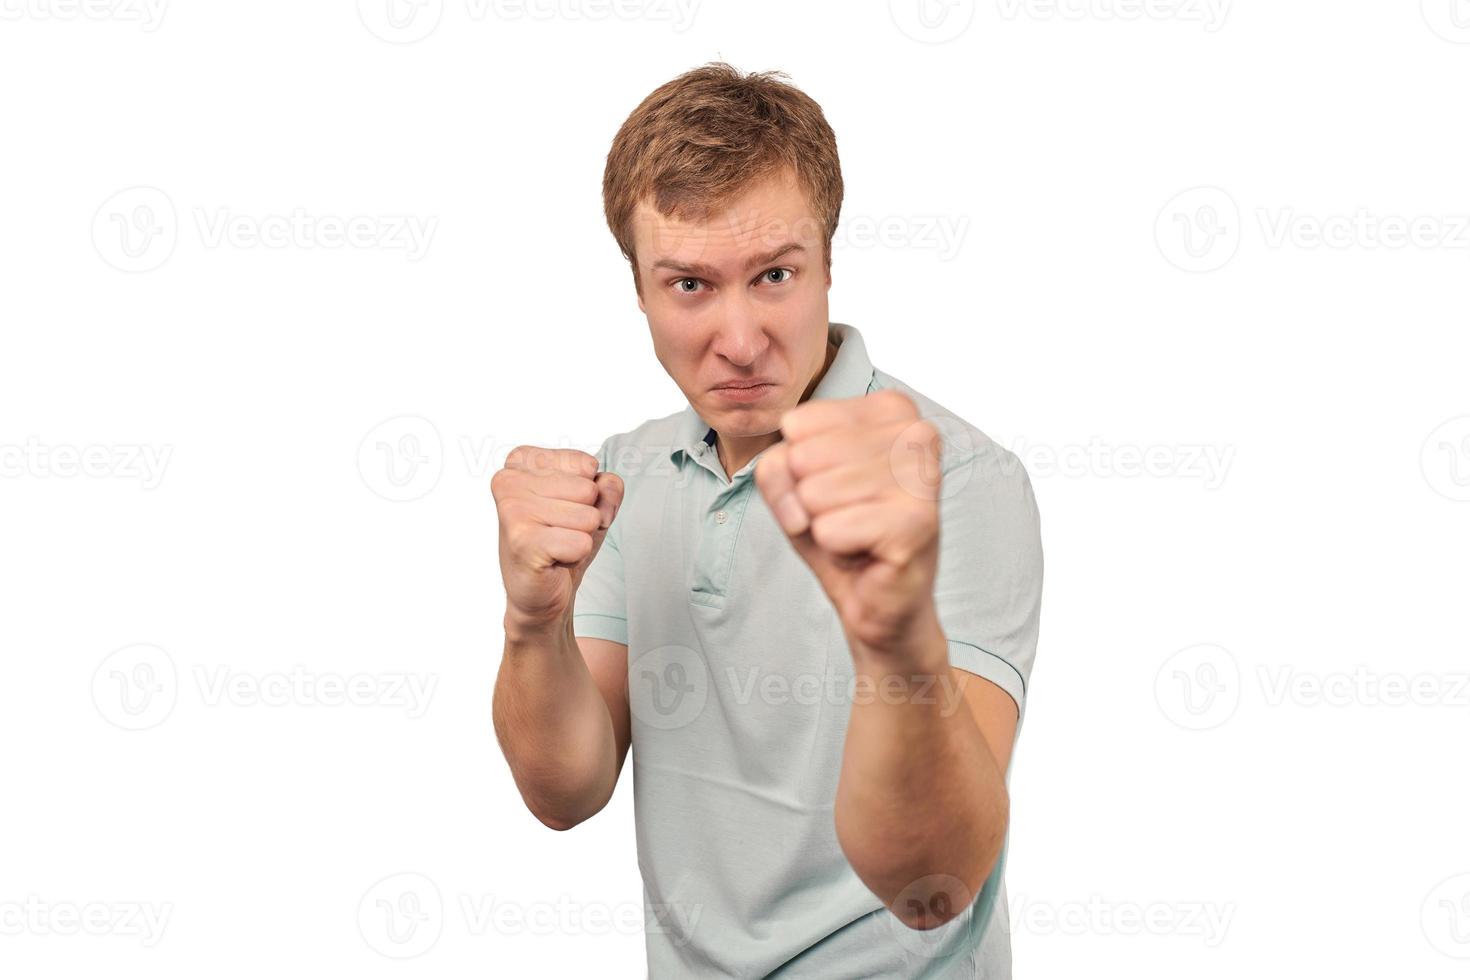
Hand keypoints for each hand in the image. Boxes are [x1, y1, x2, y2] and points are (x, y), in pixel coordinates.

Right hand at [491, 446, 623, 636]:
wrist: (541, 593)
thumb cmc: (562, 540)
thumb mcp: (593, 504)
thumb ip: (608, 485)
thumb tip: (604, 486)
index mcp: (522, 461)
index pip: (587, 464)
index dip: (589, 493)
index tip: (564, 509)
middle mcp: (510, 480)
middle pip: (589, 490)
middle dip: (585, 517)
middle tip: (560, 532)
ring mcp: (513, 509)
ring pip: (588, 516)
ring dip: (580, 537)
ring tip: (556, 545)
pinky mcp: (522, 540)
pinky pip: (582, 542)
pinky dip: (576, 556)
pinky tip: (553, 559)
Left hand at [754, 389, 943, 657]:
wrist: (878, 597)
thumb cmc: (841, 529)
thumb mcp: (793, 483)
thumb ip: (777, 464)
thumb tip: (804, 490)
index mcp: (892, 408)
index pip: (797, 424)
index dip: (796, 467)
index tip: (834, 490)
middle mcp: (916, 432)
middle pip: (803, 457)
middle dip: (808, 500)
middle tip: (847, 518)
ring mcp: (921, 476)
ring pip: (814, 493)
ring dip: (825, 527)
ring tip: (858, 534)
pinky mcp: (916, 522)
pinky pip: (828, 530)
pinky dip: (836, 551)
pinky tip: (867, 554)